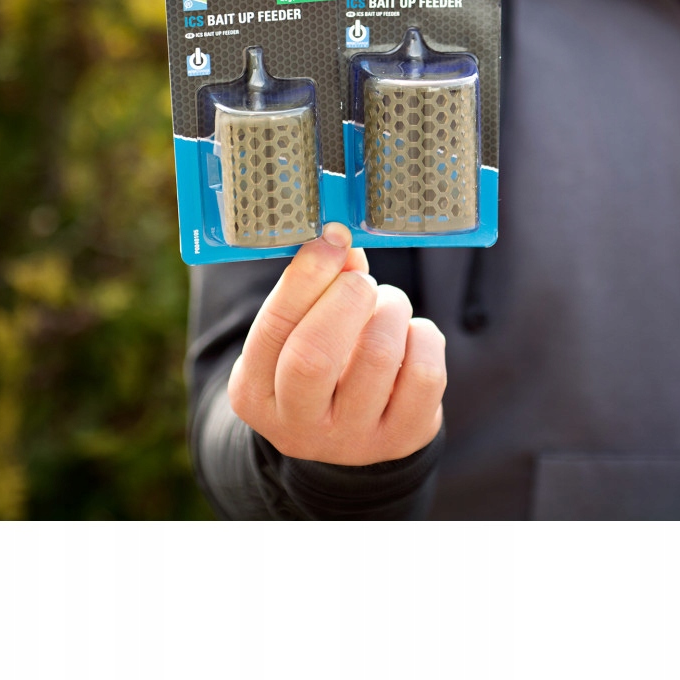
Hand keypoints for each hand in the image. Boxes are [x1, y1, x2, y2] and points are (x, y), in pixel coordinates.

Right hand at [228, 223, 445, 465]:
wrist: (351, 434)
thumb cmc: (319, 363)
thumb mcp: (299, 331)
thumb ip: (315, 289)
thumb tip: (343, 246)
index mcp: (255, 394)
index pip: (274, 329)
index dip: (306, 276)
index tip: (332, 238)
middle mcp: (297, 426)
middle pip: (315, 355)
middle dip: (346, 298)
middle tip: (362, 281)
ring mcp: (352, 440)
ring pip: (378, 355)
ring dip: (390, 308)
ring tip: (387, 305)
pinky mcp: (402, 439)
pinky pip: (424, 373)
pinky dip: (423, 336)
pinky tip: (409, 336)